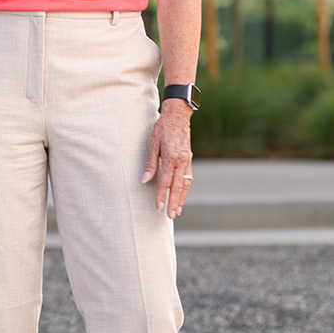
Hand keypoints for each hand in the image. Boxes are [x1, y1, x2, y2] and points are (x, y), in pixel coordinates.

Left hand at [141, 99, 193, 218]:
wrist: (177, 116)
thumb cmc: (162, 128)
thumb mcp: (152, 143)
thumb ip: (150, 163)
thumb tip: (145, 180)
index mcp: (171, 157)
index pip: (165, 181)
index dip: (162, 195)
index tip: (158, 207)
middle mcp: (181, 161)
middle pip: (178, 186)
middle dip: (174, 202)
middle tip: (170, 216)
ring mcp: (187, 160)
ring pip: (185, 184)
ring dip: (181, 198)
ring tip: (177, 210)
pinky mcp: (188, 159)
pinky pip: (188, 177)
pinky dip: (185, 188)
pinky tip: (181, 194)